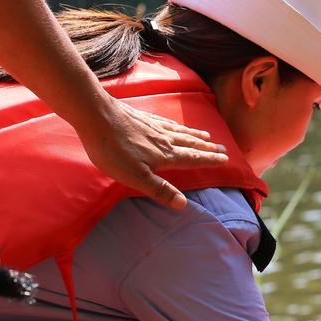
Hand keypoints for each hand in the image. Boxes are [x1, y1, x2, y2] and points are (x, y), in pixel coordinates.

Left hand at [78, 97, 228, 209]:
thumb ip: (160, 190)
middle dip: (207, 147)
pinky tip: (176, 125)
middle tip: (222, 148)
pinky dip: (178, 125)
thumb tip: (183, 204)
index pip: (192, 159)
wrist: (96, 116)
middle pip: (190, 143)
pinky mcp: (142, 118)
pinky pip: (167, 123)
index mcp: (165, 156)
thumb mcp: (136, 177)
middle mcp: (164, 139)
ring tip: (207, 135)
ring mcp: (153, 126)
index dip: (209, 160)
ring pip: (180, 132)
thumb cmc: (113, 151)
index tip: (225, 159)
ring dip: (195, 135)